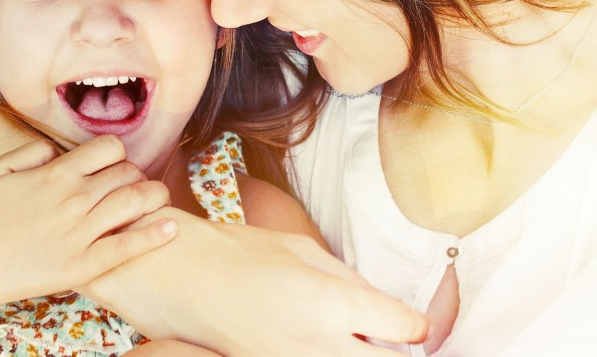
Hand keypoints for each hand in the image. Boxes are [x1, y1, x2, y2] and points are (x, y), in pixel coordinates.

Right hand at [0, 135, 178, 314]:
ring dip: (154, 197)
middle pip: (129, 173)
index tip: (113, 165)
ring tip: (158, 199)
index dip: (117, 154)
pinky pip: (129, 246)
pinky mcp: (83, 264)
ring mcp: (81, 232)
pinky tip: (172, 227)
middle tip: (133, 185)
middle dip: (137, 175)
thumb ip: (32, 150)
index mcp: (57, 173)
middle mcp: (74, 199)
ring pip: (137, 202)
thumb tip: (58, 149)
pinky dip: (156, 234)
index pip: (110, 148)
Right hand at [81, 209, 426, 356]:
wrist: (182, 280)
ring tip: (355, 340)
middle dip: (401, 355)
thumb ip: (350, 280)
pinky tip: (321, 345)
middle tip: (394, 341)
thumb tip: (384, 305)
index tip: (408, 321)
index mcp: (334, 303)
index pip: (407, 328)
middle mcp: (322, 345)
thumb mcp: (302, 250)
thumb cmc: (240, 254)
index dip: (414, 324)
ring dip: (365, 355)